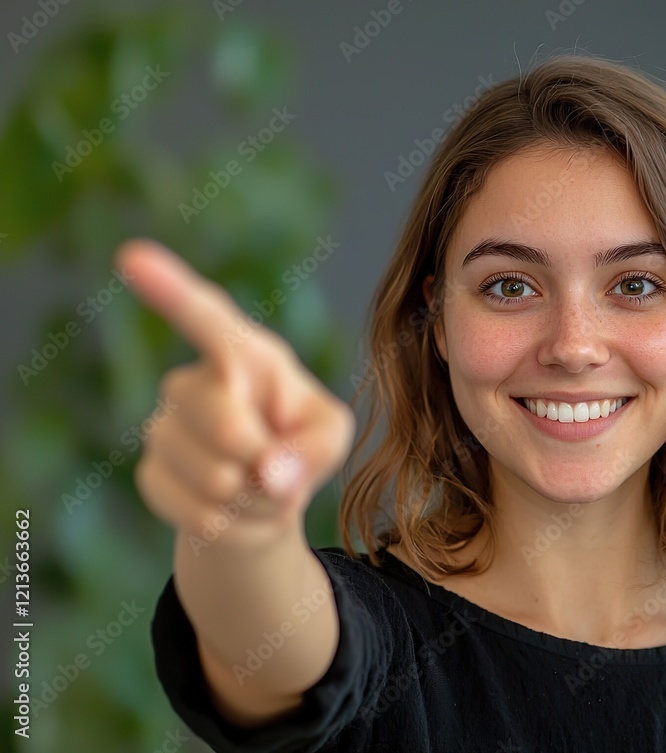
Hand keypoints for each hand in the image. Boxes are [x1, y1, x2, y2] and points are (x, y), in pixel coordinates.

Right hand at [116, 238, 354, 549]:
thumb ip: (315, 446)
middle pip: (223, 422)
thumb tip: (270, 470)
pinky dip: (235, 523)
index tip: (131, 257)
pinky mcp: (152, 472)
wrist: (263, 499)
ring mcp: (165, 427)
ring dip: (255, 498)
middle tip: (278, 468)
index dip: (169, 289)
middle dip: (263, 459)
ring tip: (260, 486)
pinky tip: (236, 507)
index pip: (205, 317)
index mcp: (244, 354)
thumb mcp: (329, 437)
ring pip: (215, 477)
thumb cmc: (301, 447)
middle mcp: (194, 381)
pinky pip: (198, 512)